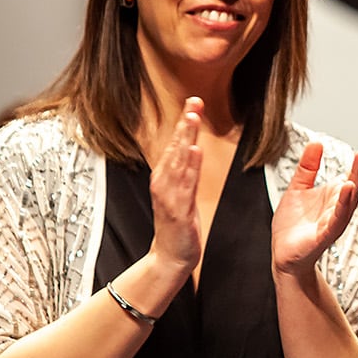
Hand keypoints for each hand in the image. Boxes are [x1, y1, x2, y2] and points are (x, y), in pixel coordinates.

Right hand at [147, 97, 203, 277]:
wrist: (170, 256)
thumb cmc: (177, 225)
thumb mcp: (181, 192)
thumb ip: (184, 171)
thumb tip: (190, 147)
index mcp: (165, 177)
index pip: (175, 143)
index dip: (184, 122)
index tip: (193, 102)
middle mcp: (163, 182)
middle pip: (175, 147)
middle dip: (185, 123)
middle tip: (193, 101)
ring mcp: (169, 195)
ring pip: (178, 161)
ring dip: (185, 138)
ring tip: (192, 118)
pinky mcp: (177, 209)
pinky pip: (184, 184)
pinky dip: (189, 167)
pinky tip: (193, 151)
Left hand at [271, 132, 357, 277]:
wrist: (283, 254)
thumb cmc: (293, 225)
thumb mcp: (297, 188)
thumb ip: (308, 167)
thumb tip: (316, 142)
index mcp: (337, 193)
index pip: (357, 171)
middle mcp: (341, 205)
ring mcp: (336, 220)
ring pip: (352, 197)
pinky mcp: (326, 234)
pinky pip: (338, 217)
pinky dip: (344, 203)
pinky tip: (348, 188)